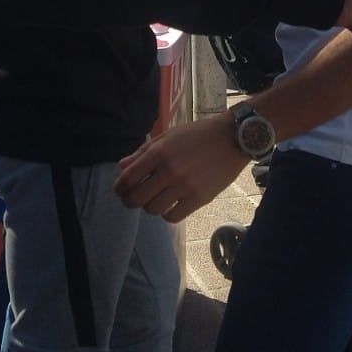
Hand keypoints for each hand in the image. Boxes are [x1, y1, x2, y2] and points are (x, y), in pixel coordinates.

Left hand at [115, 114, 244, 221]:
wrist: (231, 139)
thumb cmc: (198, 134)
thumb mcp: (168, 136)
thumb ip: (143, 152)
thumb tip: (122, 167)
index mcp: (159, 152)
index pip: (128, 178)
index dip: (119, 188)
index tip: (119, 190)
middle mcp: (169, 170)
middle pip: (137, 198)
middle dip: (129, 201)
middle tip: (131, 200)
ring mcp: (184, 186)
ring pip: (153, 209)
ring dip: (149, 207)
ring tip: (153, 200)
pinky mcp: (199, 199)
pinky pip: (173, 217)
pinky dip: (166, 214)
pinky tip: (169, 206)